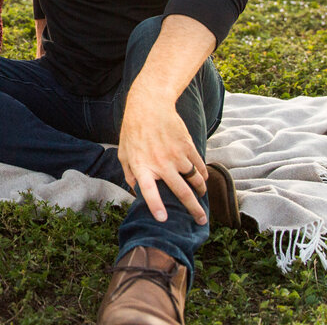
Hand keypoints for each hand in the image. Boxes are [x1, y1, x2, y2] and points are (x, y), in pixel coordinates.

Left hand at [117, 93, 208, 225]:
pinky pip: (199, 165)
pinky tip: (203, 178)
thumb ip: (129, 174)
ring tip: (201, 197)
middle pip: (181, 191)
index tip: (163, 219)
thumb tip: (136, 191)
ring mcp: (176, 155)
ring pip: (195, 179)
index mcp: (142, 166)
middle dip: (193, 209)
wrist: (149, 105)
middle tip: (201, 220)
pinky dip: (203, 174)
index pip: (149, 190)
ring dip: (200, 191)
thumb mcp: (123, 153)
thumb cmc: (133, 130)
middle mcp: (160, 163)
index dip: (156, 206)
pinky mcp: (187, 146)